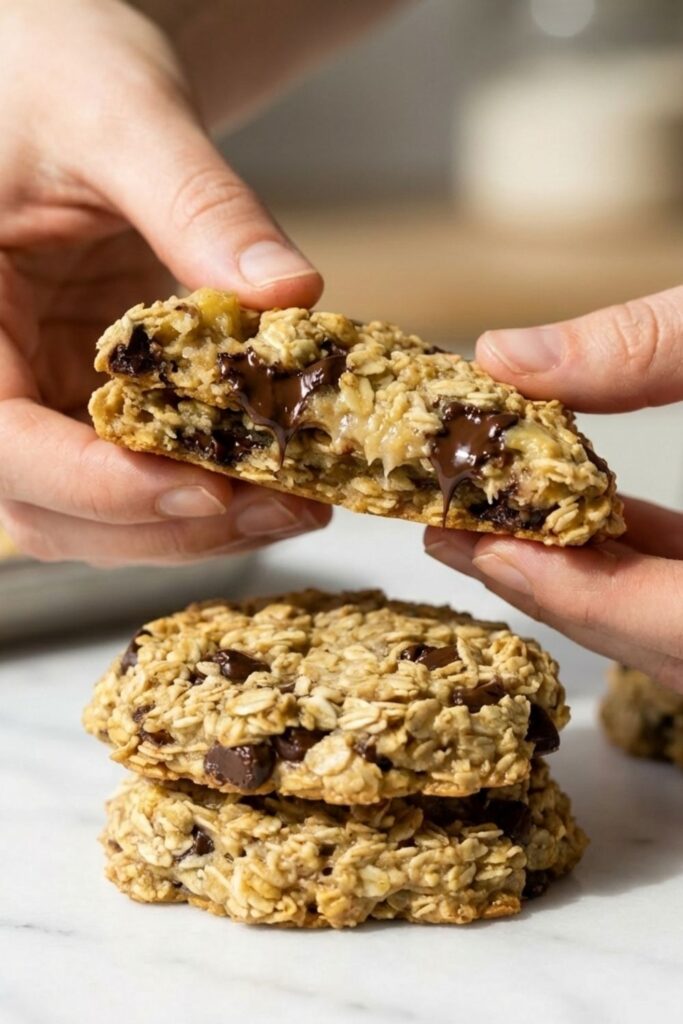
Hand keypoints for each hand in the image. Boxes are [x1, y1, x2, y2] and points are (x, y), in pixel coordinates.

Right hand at [0, 0, 328, 566]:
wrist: (56, 71)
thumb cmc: (49, 64)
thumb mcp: (118, 112)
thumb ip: (197, 201)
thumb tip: (289, 290)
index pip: (5, 444)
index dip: (102, 487)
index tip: (211, 491)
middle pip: (56, 508)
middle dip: (173, 522)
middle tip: (288, 507)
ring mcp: (35, 397)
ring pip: (97, 513)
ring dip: (198, 524)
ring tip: (299, 500)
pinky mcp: (86, 398)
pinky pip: (135, 473)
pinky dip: (203, 488)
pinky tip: (275, 472)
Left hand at [424, 287, 682, 688]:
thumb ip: (653, 345)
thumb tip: (509, 358)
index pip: (676, 624)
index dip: (574, 595)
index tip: (480, 548)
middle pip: (660, 637)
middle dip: (557, 588)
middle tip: (456, 535)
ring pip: (672, 621)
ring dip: (593, 574)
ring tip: (498, 522)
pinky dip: (643, 556)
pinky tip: (592, 510)